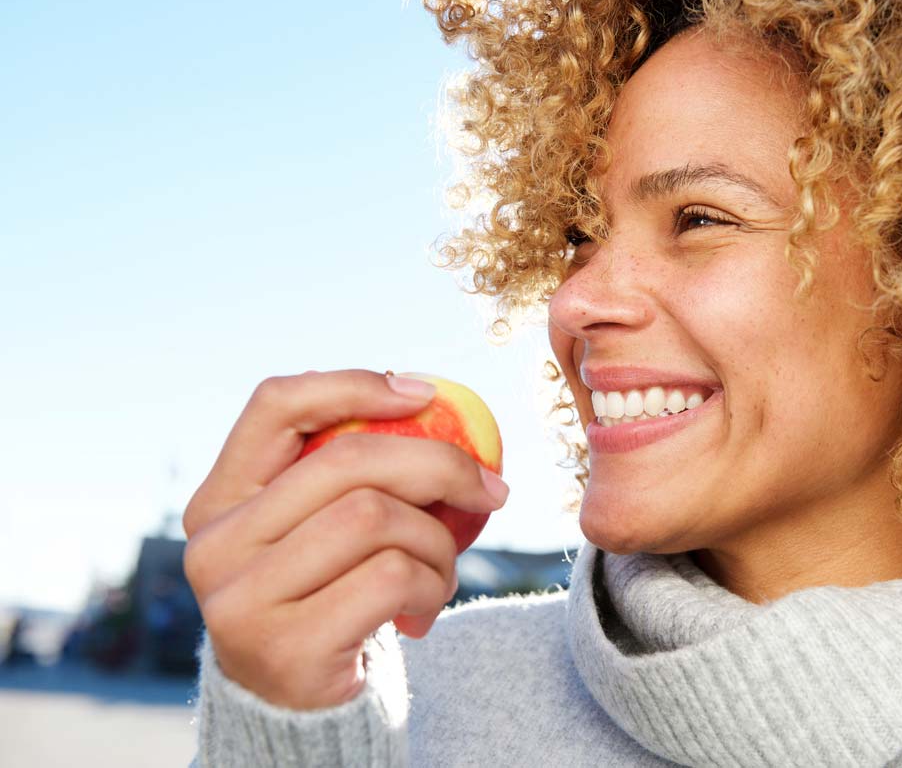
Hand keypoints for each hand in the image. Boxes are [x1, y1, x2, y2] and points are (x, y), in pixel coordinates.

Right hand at [181, 369, 508, 709]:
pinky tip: (425, 609)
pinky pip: (393, 576)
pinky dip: (433, 586)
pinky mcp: (286, 645)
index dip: (354, 385)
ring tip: (441, 570)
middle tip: (490, 488)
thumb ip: (343, 476)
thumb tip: (427, 401)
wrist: (302, 712)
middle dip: (439, 465)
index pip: (275, 405)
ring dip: (438, 541)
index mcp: (217, 500)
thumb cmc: (326, 599)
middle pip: (348, 462)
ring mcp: (242, 598)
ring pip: (377, 518)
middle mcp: (215, 544)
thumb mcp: (317, 532)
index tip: (425, 395)